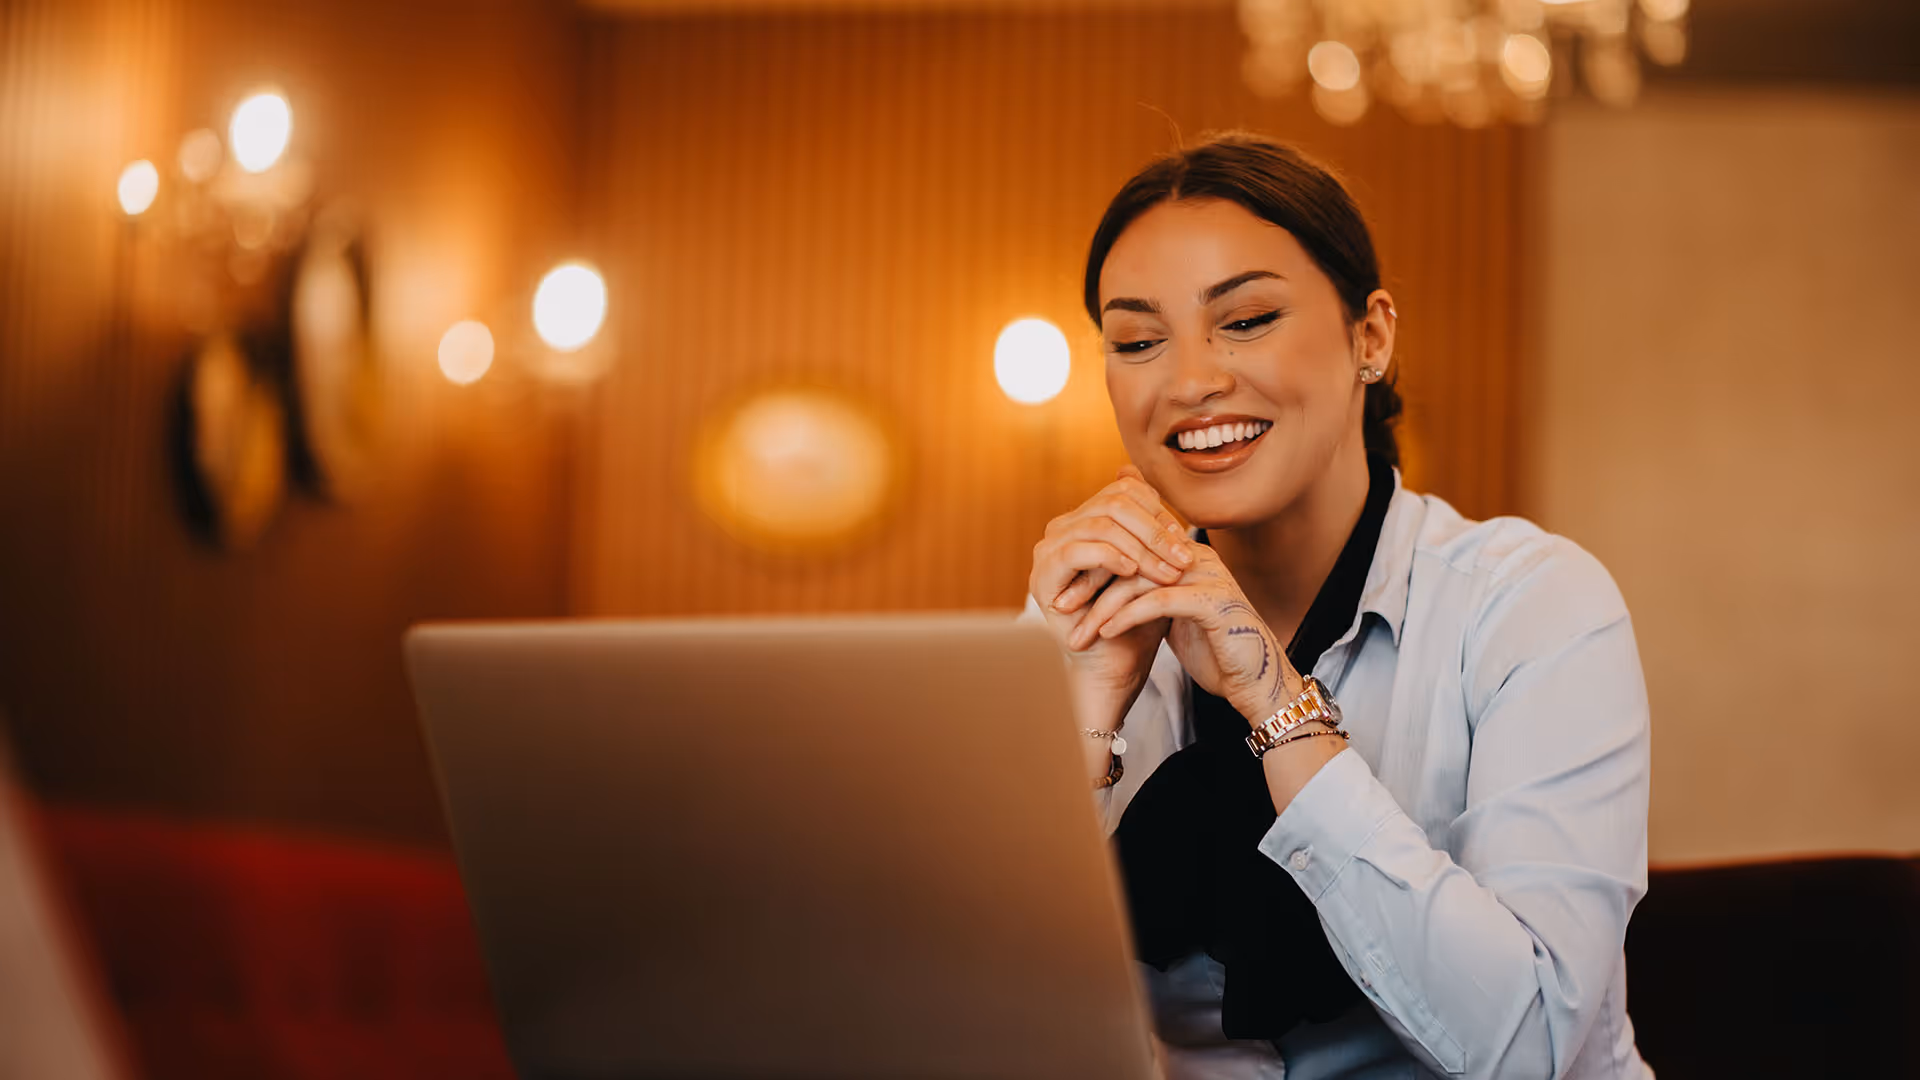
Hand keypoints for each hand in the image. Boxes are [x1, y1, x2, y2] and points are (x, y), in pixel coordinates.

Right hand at [1028, 466, 1195, 727]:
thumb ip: (1147, 522)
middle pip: (1112, 503)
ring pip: (1099, 524)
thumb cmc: (1135, 615)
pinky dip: (1108, 557)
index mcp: (1085, 520)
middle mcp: (1062, 529)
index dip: (1157, 511)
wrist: (1116, 664)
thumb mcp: (1150, 563)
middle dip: (1154, 530)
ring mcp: (1048, 550)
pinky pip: (1076, 551)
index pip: (1123, 491)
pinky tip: (1132, 571)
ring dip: (1140, 547)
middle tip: (1182, 557)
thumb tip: (1137, 471)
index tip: (1183, 541)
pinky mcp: (1043, 575)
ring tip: (1166, 572)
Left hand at [1077, 521, 1298, 725]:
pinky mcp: (1213, 602)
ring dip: (1102, 606)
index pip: (1130, 545)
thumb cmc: (1215, 652)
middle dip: (1090, 582)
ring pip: (1139, 579)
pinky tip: (1106, 632)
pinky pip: (1158, 601)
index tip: (1063, 590)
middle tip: (1059, 605)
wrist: (1256, 682)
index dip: (1093, 567)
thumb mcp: (1174, 617)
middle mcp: (1197, 558)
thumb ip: (1148, 596)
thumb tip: (1107, 589)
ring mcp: (1207, 577)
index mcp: (1186, 557)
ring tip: (1078, 630)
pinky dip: (1127, 616)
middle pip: (1130, 555)